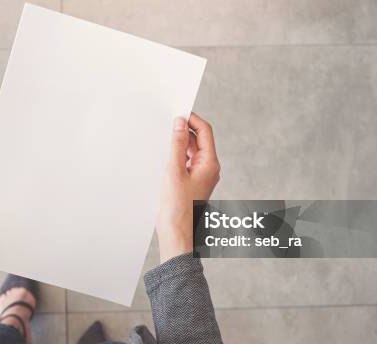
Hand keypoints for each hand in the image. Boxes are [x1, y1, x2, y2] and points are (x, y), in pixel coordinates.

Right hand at [156, 113, 219, 262]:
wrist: (177, 233)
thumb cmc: (178, 207)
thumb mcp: (175, 170)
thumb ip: (178, 145)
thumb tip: (180, 124)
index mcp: (210, 164)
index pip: (205, 132)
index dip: (193, 119)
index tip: (178, 112)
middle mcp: (209, 169)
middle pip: (200, 141)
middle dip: (185, 131)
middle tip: (168, 124)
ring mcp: (201, 177)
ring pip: (193, 152)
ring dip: (180, 145)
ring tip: (165, 142)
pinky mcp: (192, 183)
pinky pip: (187, 163)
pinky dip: (178, 157)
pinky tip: (166, 158)